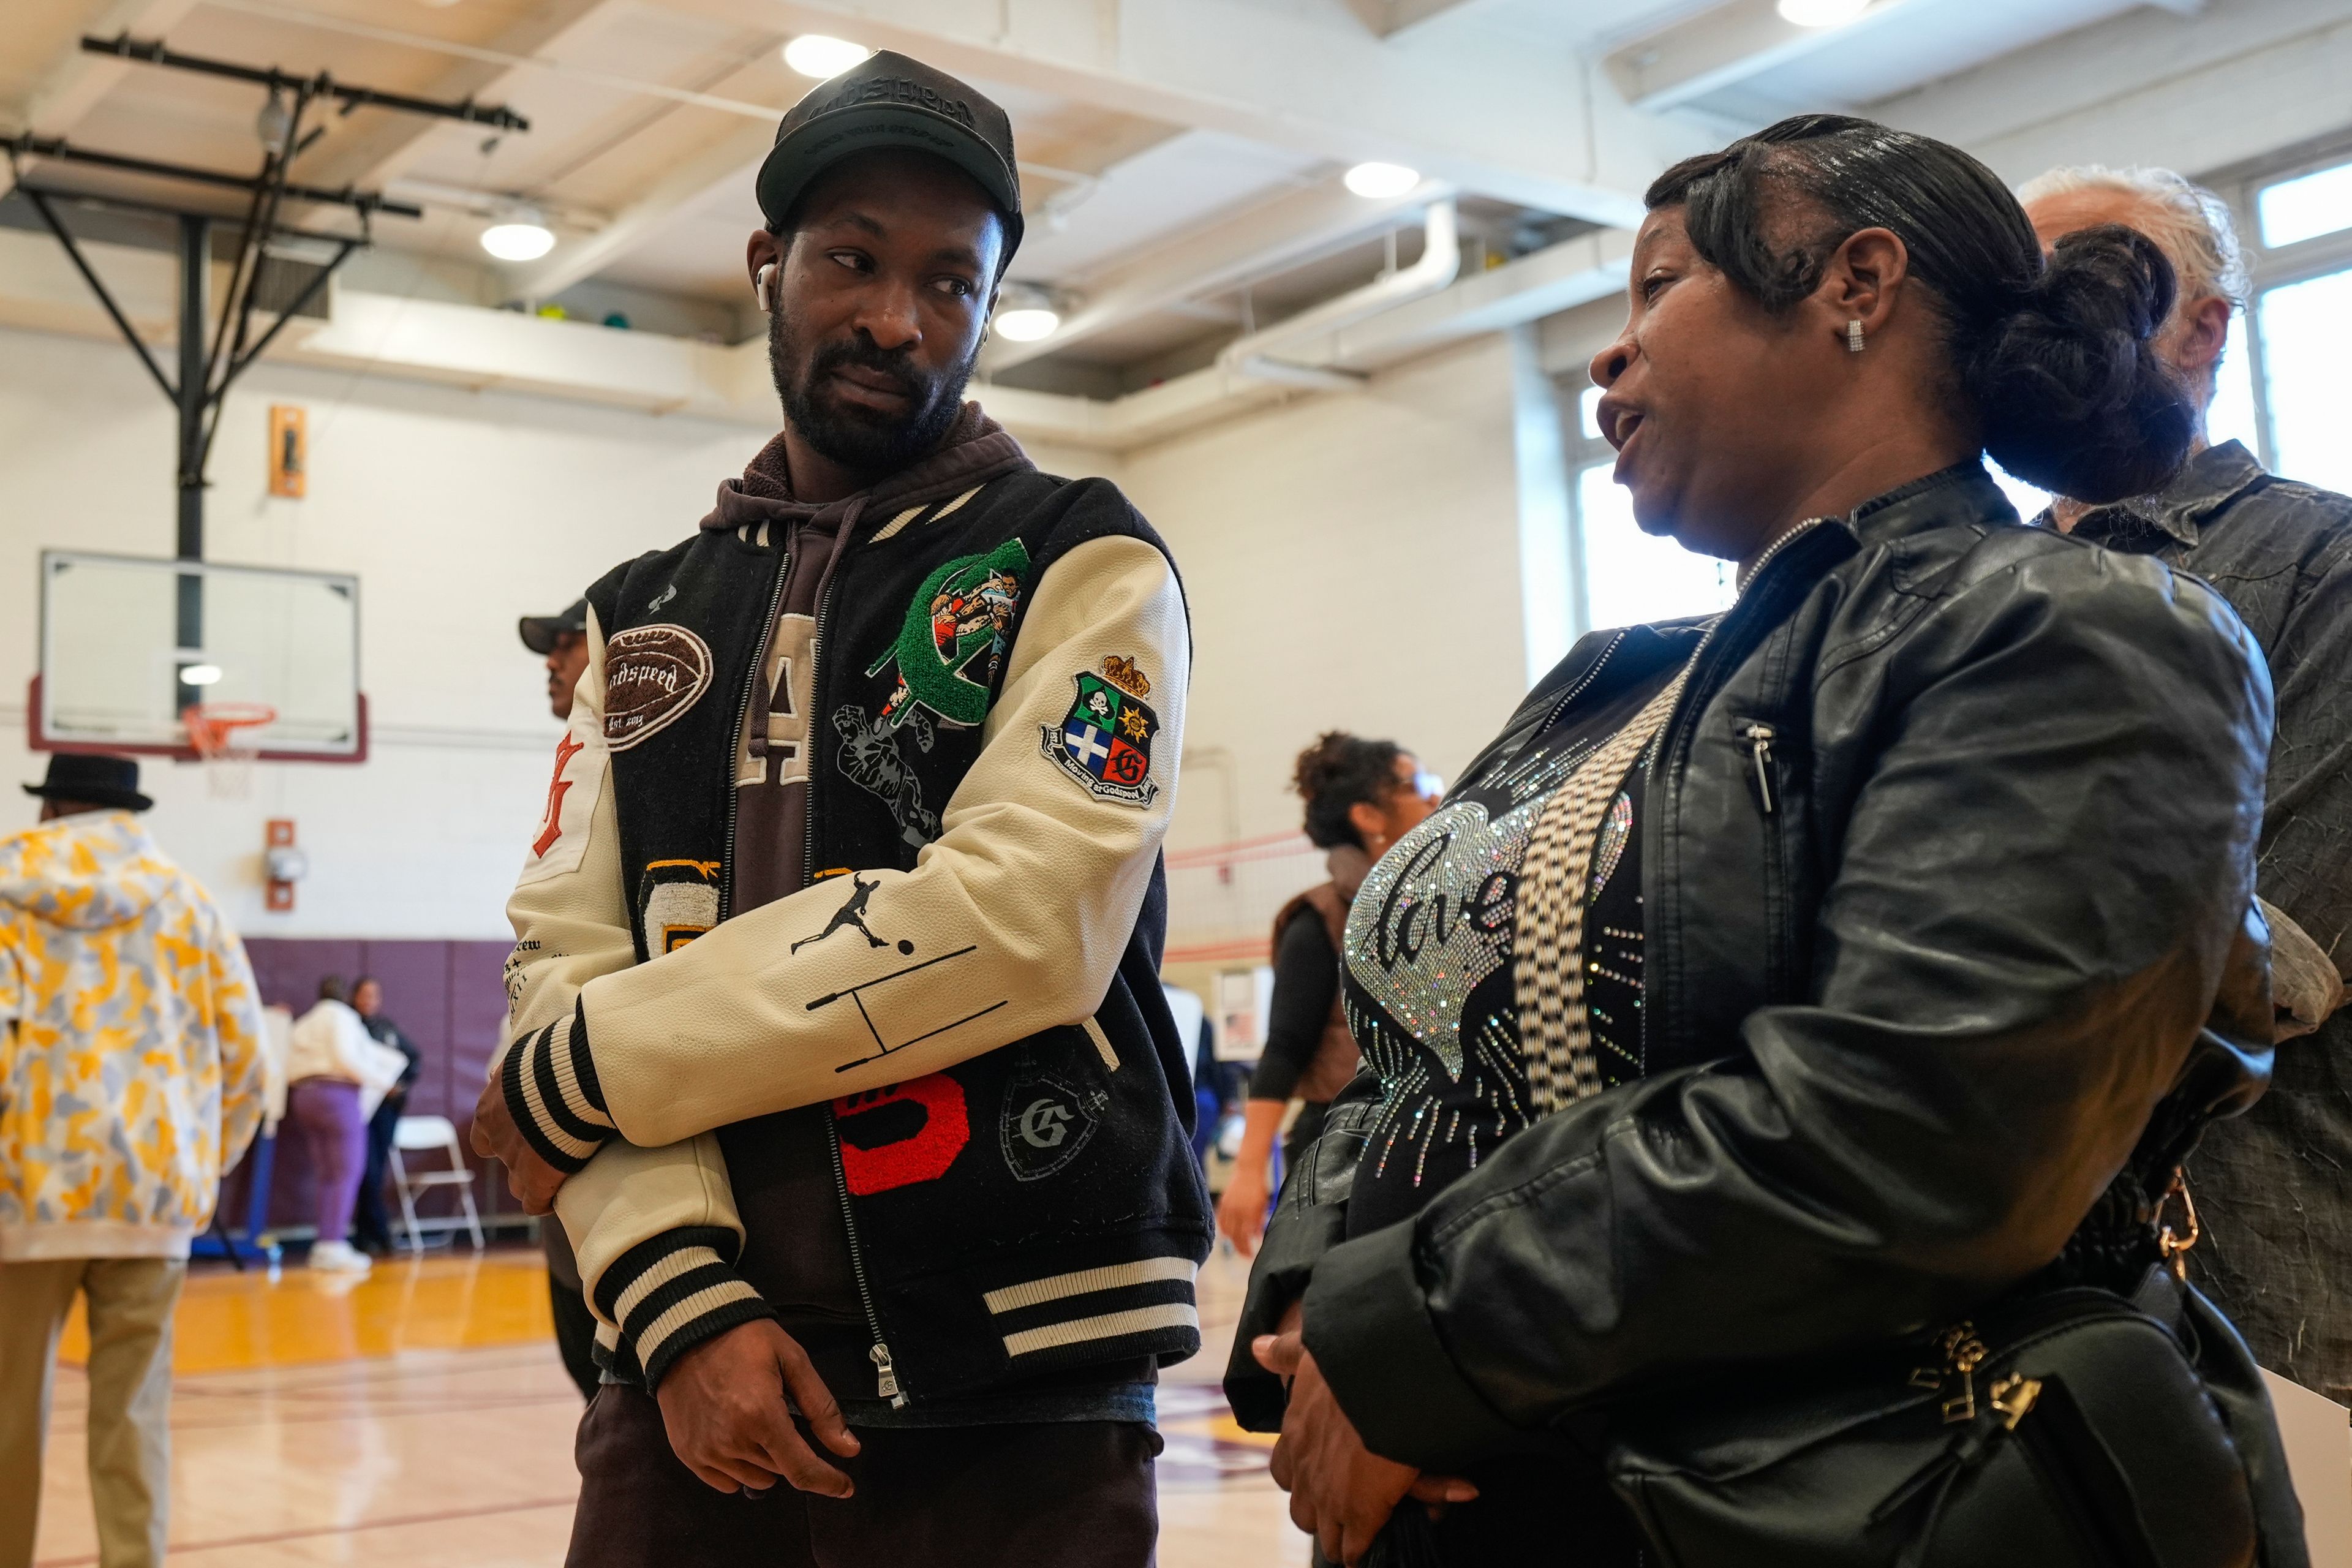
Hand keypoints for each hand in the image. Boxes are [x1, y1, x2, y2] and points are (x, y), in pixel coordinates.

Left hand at [470, 1073, 565, 1214]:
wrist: (568, 1077)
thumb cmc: (550, 1059)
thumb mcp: (523, 1059)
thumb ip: (512, 1072)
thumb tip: (498, 1073)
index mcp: (489, 1111)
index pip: (484, 1138)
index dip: (502, 1139)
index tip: (524, 1136)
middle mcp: (498, 1140)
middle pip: (503, 1160)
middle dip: (521, 1158)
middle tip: (548, 1149)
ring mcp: (517, 1162)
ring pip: (517, 1185)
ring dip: (533, 1181)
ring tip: (557, 1173)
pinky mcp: (539, 1178)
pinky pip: (536, 1203)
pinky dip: (545, 1202)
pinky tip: (558, 1198)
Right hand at [655, 1319, 861, 1496]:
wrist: (687, 1330)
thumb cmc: (746, 1340)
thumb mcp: (793, 1361)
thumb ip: (822, 1408)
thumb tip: (849, 1449)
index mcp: (762, 1416)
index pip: (802, 1469)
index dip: (829, 1482)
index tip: (846, 1486)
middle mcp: (732, 1441)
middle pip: (781, 1471)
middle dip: (792, 1451)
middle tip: (782, 1416)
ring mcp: (706, 1451)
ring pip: (756, 1480)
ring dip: (766, 1461)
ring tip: (756, 1422)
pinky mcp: (688, 1454)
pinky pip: (726, 1483)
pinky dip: (740, 1468)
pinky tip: (736, 1436)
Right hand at [1217, 1170, 1270, 1257]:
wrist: (1248, 1170)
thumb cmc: (1259, 1188)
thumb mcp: (1263, 1205)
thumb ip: (1259, 1221)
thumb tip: (1256, 1236)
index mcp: (1249, 1212)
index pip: (1245, 1237)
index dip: (1247, 1248)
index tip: (1251, 1255)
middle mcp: (1237, 1211)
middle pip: (1235, 1236)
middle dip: (1240, 1248)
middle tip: (1245, 1254)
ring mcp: (1228, 1207)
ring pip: (1226, 1230)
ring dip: (1231, 1240)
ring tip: (1238, 1245)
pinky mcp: (1223, 1203)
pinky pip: (1220, 1221)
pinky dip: (1223, 1229)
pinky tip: (1228, 1234)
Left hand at [1256, 1327, 1475, 1564]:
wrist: (1385, 1383)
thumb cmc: (1352, 1364)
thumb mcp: (1312, 1351)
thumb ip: (1284, 1353)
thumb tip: (1257, 1349)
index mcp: (1295, 1434)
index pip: (1283, 1471)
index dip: (1300, 1476)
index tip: (1320, 1474)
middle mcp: (1305, 1470)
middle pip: (1302, 1512)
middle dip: (1320, 1513)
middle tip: (1344, 1507)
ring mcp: (1329, 1496)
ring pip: (1325, 1535)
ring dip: (1340, 1535)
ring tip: (1359, 1533)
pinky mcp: (1359, 1513)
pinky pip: (1353, 1547)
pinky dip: (1362, 1548)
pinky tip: (1373, 1543)